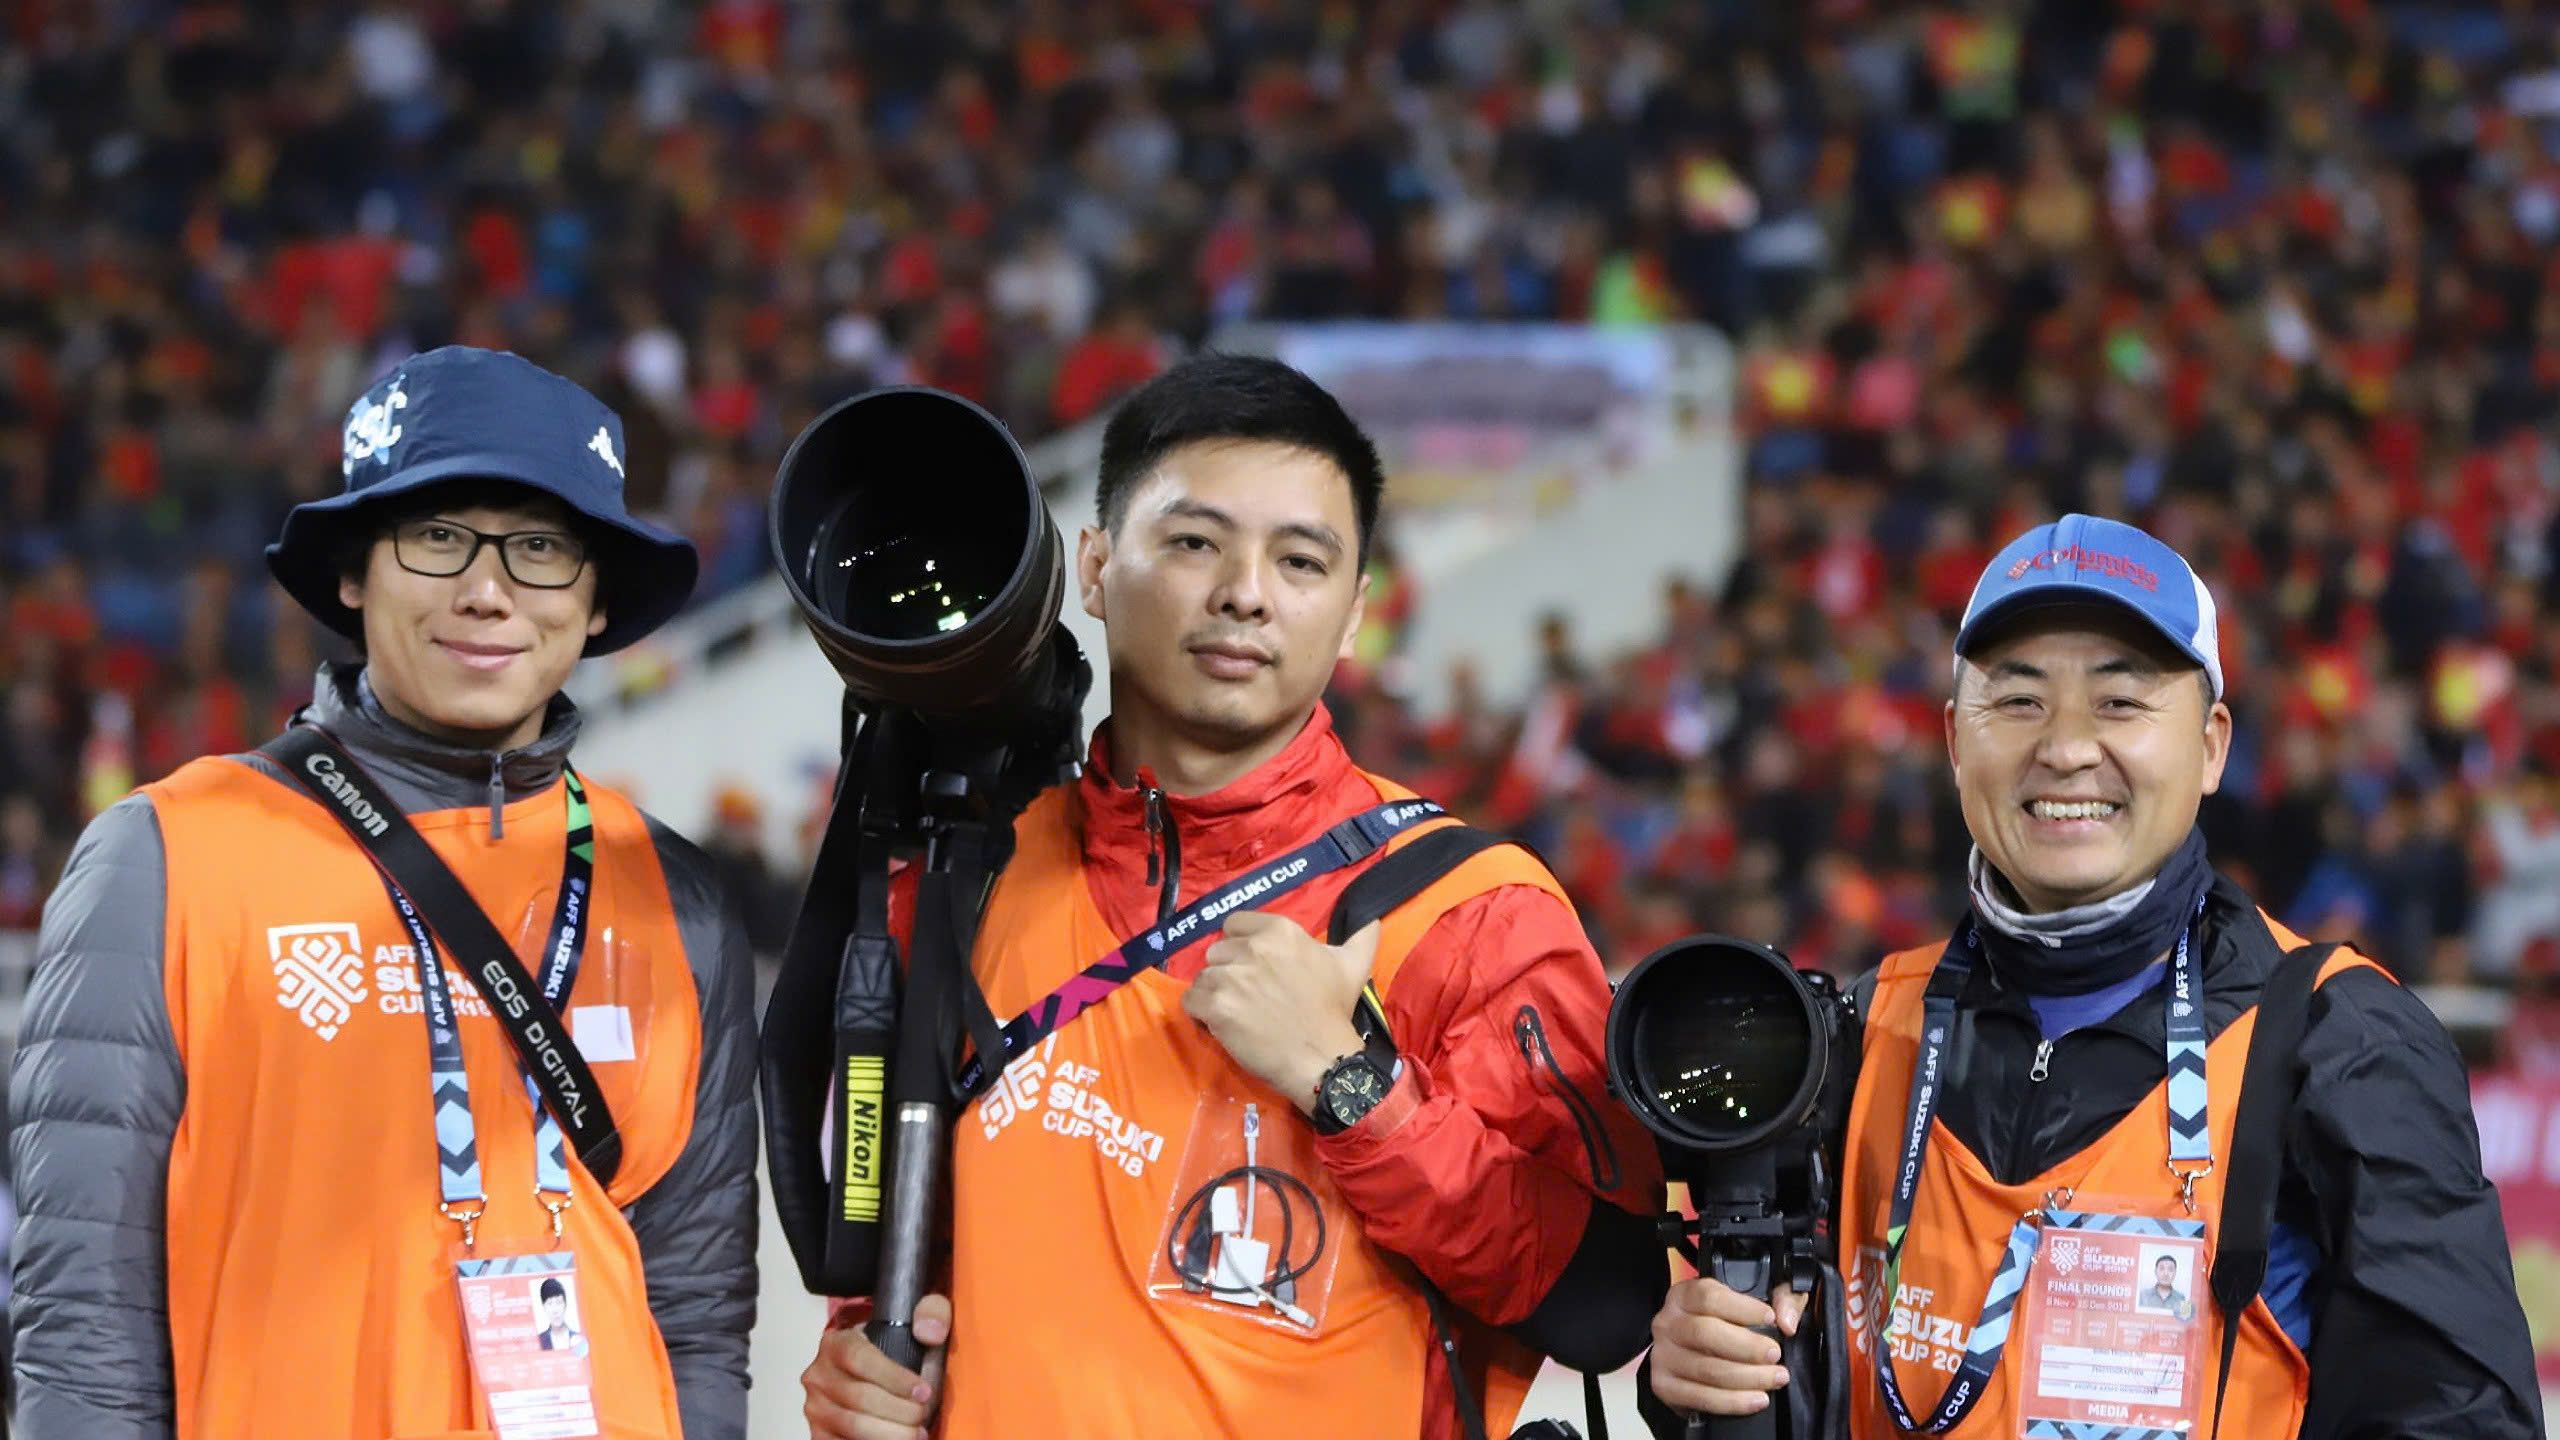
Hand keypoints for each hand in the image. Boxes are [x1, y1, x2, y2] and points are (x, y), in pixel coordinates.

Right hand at [803, 1293, 950, 1439]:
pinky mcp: (818, 1433)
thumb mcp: (917, 1321)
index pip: (860, 1359)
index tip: (924, 1391)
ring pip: (852, 1425)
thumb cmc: (896, 1348)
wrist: (873, 1373)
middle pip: (859, 1397)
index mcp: (837, 1342)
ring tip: (917, 1433)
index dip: (895, 1378)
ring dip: (890, 1434)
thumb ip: (931, 1312)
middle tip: (924, 1414)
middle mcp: (819, 1374)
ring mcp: (815, 1406)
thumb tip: (929, 1331)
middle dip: (900, 1411)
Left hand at [1183, 913, 1379, 1112]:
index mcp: (1280, 931)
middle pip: (1217, 951)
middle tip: (1248, 994)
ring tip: (1235, 1012)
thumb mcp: (1353, 966)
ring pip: (1203, 976)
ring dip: (1214, 993)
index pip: (1235, 924)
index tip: (1253, 967)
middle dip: (1228, 970)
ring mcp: (1231, 977)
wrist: (1323, 1059)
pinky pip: (1191, 1000)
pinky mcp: (1215, 1006)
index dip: (1240, 945)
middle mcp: (1253, 948)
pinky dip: (1200, 1012)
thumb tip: (1373, 920)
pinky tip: (1218, 1023)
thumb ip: (1361, 938)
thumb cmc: (1335, 1012)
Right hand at [1648, 1276, 1807, 1416]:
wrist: (1696, 1358)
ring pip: (1706, 1369)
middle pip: (1705, 1333)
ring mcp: (1663, 1356)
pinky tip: (1756, 1399)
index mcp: (1684, 1296)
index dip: (1742, 1308)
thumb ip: (1780, 1298)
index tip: (1770, 1318)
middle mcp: (1668, 1323)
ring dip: (1747, 1377)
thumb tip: (1786, 1320)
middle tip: (1774, 1354)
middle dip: (1747, 1347)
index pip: (1708, 1296)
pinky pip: (1700, 1397)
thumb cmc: (1725, 1328)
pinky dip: (1733, 1402)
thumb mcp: (1754, 1303)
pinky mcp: (1665, 1386)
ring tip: (1775, 1378)